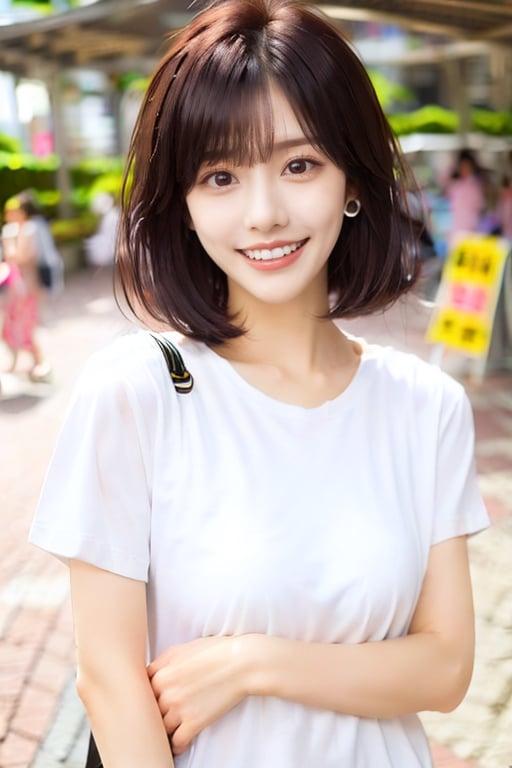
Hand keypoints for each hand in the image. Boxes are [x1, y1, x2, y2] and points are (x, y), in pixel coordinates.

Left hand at [148, 635, 254, 755]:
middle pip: (149, 710)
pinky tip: (181, 742)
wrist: (241, 663)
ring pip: (161, 728)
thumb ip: (162, 662)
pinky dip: (177, 745)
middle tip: (159, 717)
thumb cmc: (215, 651)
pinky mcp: (194, 722)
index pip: (142, 690)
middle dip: (154, 713)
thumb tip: (151, 673)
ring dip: (165, 730)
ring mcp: (179, 708)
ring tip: (170, 730)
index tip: (152, 700)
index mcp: (161, 672)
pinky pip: (177, 742)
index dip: (148, 696)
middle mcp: (166, 690)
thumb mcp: (182, 649)